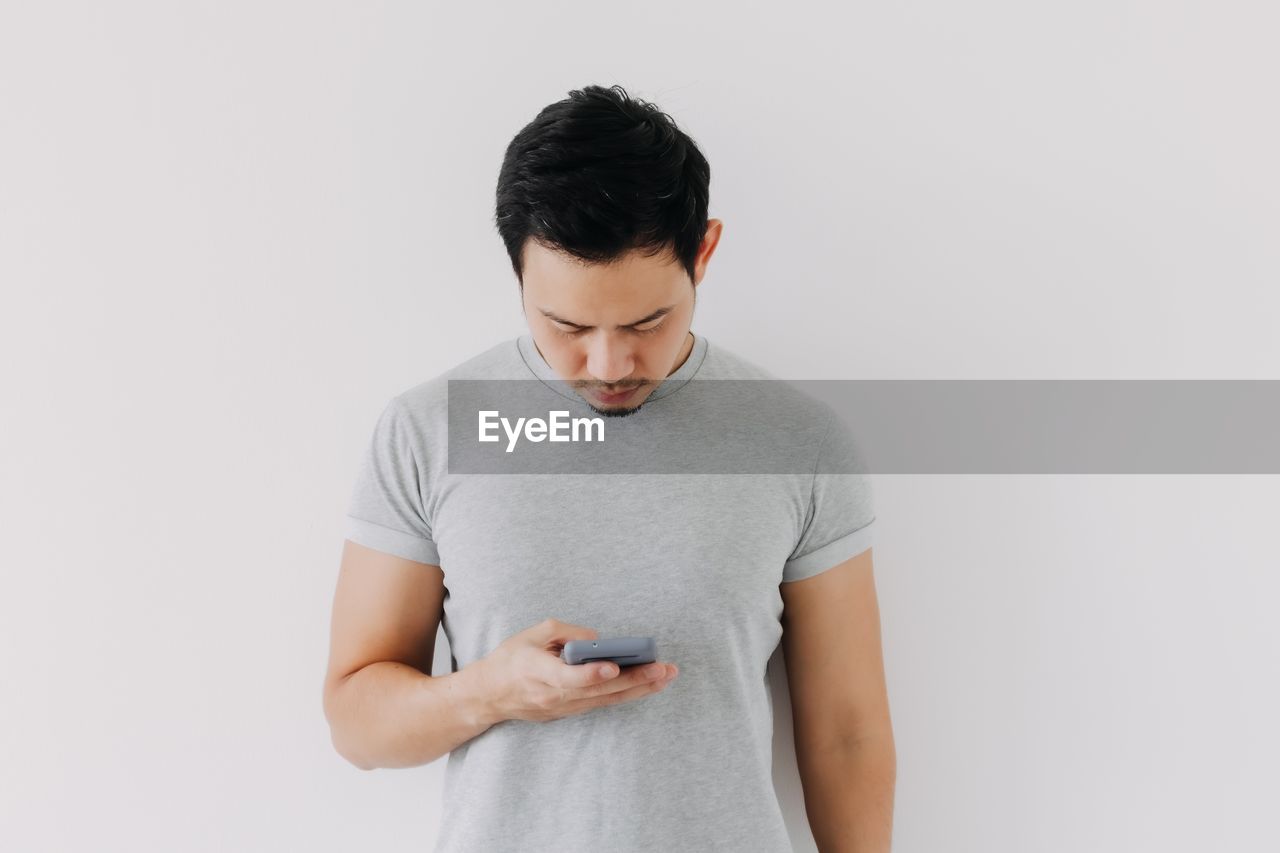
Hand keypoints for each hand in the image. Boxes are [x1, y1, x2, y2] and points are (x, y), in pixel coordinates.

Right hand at [476, 618, 678, 722]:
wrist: (489, 695)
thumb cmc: (511, 658)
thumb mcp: (532, 633)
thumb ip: (566, 633)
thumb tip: (599, 641)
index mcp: (535, 670)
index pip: (566, 677)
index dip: (590, 674)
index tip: (612, 668)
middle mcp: (550, 694)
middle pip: (596, 691)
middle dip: (632, 679)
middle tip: (662, 669)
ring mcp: (560, 708)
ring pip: (604, 701)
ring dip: (637, 689)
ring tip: (665, 676)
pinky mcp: (567, 713)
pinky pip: (600, 704)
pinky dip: (624, 694)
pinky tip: (647, 685)